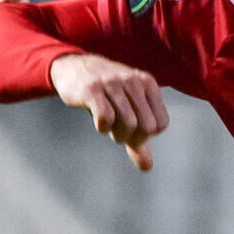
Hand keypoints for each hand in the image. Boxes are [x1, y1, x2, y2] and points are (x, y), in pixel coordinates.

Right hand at [50, 52, 169, 170]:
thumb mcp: (127, 112)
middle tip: (118, 132)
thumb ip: (138, 139)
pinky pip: (106, 117)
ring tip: (109, 127)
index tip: (131, 130)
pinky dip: (103, 127)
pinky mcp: (92, 89)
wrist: (73, 67)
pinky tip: (98, 122)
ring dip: (117, 134)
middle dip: (132, 138)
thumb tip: (147, 167)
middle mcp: (133, 81)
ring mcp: (113, 83)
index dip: (145, 135)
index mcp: (148, 83)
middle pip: (147, 127)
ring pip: (129, 124)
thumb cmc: (105, 94)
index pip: (160, 124)